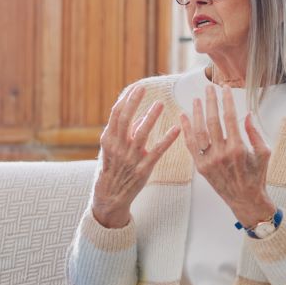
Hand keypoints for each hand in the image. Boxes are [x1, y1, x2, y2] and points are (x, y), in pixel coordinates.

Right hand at [91, 85, 181, 227]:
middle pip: (126, 119)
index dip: (126, 100)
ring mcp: (130, 158)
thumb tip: (140, 117)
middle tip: (144, 88)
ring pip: (141, 133)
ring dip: (151, 117)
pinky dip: (167, 139)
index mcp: (108, 140)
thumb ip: (125, 133)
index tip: (136, 88)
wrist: (110, 196)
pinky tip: (176, 129)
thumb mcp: (113, 149)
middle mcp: (118, 147)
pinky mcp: (143, 169)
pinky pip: (157, 151)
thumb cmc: (113, 169)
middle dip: (134, 102)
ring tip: (160, 104)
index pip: (116, 115)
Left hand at [178, 85, 276, 226]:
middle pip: (212, 121)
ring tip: (195, 99)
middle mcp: (221, 154)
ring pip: (199, 132)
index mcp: (238, 149)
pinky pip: (190, 145)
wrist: (245, 200)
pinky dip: (186, 130)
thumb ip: (255, 134)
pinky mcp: (200, 167)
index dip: (226, 101)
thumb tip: (247, 115)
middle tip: (208, 88)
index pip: (230, 118)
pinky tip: (183, 117)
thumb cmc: (256, 176)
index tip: (225, 89)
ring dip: (196, 113)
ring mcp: (208, 161)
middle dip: (210, 102)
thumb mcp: (264, 154)